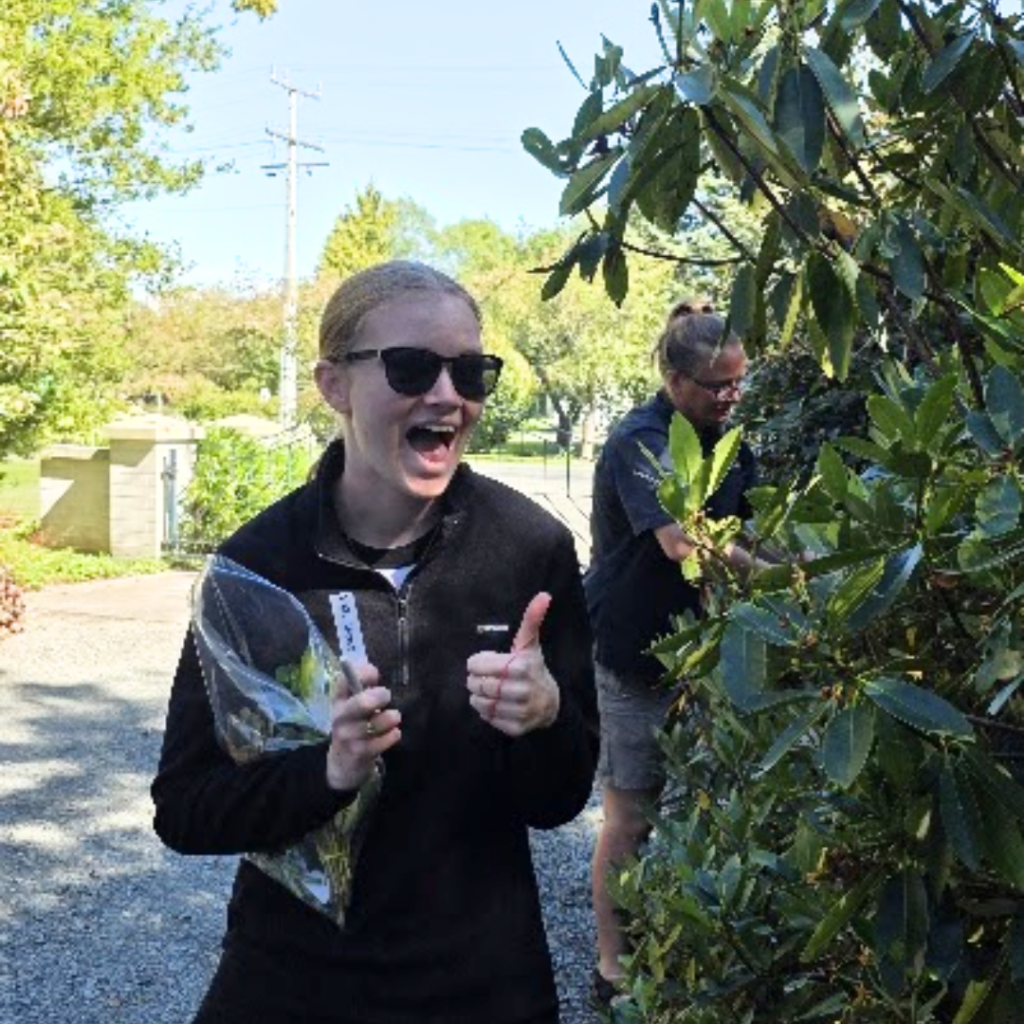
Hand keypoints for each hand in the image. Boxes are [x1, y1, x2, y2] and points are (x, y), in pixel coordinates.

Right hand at [325, 661, 400, 791]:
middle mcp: (340, 717)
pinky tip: (394, 733)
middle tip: (387, 696)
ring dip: (388, 718)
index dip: (362, 673)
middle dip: (378, 697)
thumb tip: (373, 670)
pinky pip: (379, 743)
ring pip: (373, 724)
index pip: (343, 681)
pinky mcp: (359, 754)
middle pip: (360, 703)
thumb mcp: (354, 706)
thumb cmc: (355, 725)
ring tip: (394, 717)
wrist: (343, 763)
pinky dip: (391, 736)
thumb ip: (363, 688)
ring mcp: (348, 736)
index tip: (375, 674)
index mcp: (339, 700)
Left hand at [466, 592, 559, 736]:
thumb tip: (543, 595)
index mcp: (521, 666)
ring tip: (486, 690)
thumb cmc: (533, 669)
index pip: (477, 665)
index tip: (480, 663)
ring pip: (481, 703)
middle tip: (481, 678)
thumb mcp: (530, 645)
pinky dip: (486, 712)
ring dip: (478, 696)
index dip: (475, 664)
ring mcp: (520, 710)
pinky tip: (494, 703)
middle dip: (475, 681)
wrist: (550, 703)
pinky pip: (488, 719)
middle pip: (479, 685)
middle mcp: (522, 689)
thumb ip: (532, 619)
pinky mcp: (516, 727)